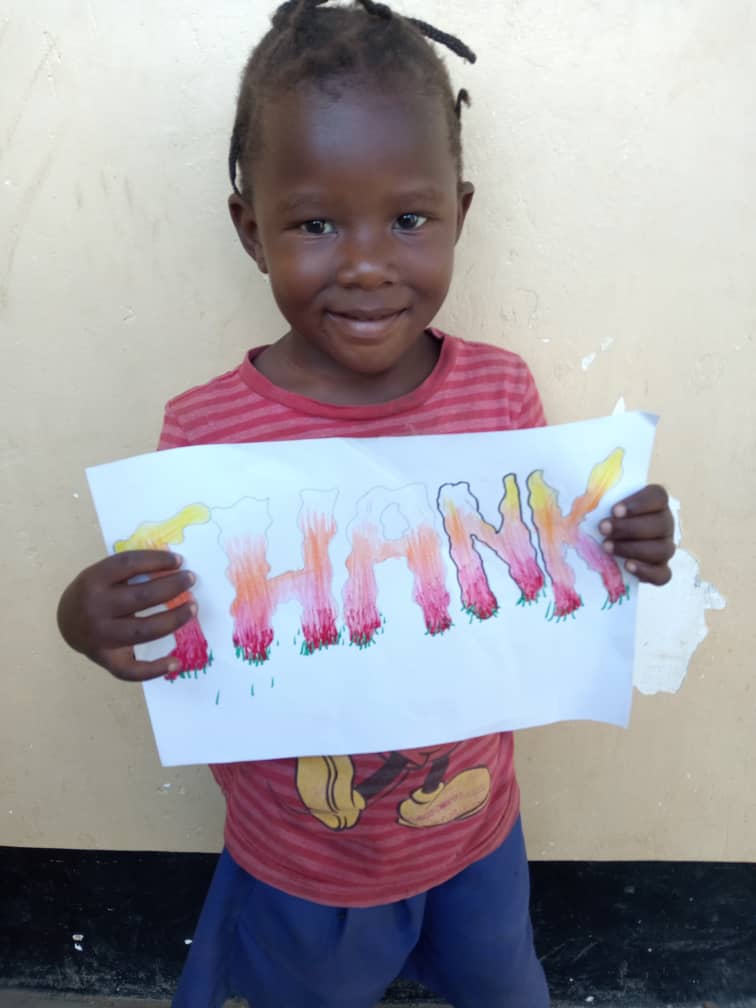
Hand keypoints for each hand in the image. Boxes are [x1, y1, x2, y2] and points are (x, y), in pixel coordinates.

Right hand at [57, 550, 196, 681]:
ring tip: (193, 608)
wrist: (66, 621)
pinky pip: (131, 670)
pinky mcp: (105, 659)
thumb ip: (131, 571)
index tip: (179, 561)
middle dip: (171, 588)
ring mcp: (100, 636)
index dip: (156, 560)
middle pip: (141, 597)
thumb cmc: (94, 593)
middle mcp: (95, 608)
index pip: (128, 564)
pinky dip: (155, 669)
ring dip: (173, 619)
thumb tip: (173, 568)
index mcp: (93, 580)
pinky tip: (176, 662)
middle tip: (190, 580)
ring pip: (143, 631)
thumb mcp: (103, 574)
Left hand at [599, 484, 674, 585]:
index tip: (614, 510)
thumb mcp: (596, 503)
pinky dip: (646, 571)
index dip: (639, 502)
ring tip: (606, 547)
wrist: (603, 547)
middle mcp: (664, 523)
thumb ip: (591, 493)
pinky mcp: (660, 570)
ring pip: (662, 549)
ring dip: (633, 548)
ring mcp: (665, 547)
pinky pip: (663, 574)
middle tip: (603, 529)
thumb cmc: (600, 518)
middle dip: (630, 528)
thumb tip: (567, 476)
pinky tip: (627, 566)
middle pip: (661, 523)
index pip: (658, 496)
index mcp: (654, 503)